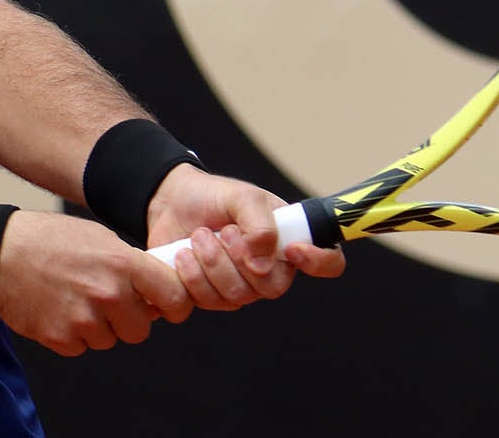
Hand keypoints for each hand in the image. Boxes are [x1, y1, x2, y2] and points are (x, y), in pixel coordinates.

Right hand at [0, 210, 193, 356]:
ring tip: (76, 299)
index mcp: (123, 264)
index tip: (168, 307)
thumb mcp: (100, 238)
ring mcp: (84, 319)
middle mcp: (108, 294)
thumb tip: (158, 294)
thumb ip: (132, 266)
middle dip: (129, 319)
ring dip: (99, 327)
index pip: (174, 297)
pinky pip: (82, 347)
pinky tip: (59, 309)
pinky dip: (74, 335)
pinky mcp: (61, 338)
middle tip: (108, 301)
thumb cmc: (51, 241)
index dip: (174, 305)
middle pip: (140, 329)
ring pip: (110, 340)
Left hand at [145, 165, 344, 310]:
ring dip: (211, 262)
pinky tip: (183, 254)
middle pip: (272, 288)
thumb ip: (260, 225)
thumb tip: (262, 265)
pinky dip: (191, 275)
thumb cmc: (215, 197)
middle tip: (223, 232)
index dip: (320, 261)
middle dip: (240, 258)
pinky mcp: (210, 297)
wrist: (170, 202)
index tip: (294, 250)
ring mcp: (241, 287)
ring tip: (198, 236)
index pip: (328, 262)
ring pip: (236, 296)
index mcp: (289, 242)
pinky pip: (206, 302)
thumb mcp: (243, 197)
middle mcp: (270, 270)